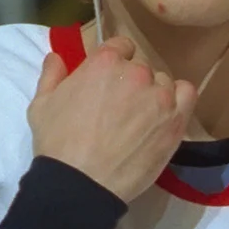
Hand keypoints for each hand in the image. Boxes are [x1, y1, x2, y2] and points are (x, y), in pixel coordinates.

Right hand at [27, 36, 196, 202]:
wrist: (82, 183)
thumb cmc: (58, 143)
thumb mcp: (41, 105)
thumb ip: (52, 75)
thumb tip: (56, 57)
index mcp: (105, 62)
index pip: (121, 45)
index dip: (115, 61)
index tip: (109, 80)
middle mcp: (136, 72)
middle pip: (141, 67)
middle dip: (131, 82)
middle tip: (119, 107)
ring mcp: (160, 96)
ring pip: (162, 82)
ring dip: (153, 93)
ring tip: (140, 118)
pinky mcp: (176, 120)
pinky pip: (187, 94)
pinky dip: (178, 99)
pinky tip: (165, 113)